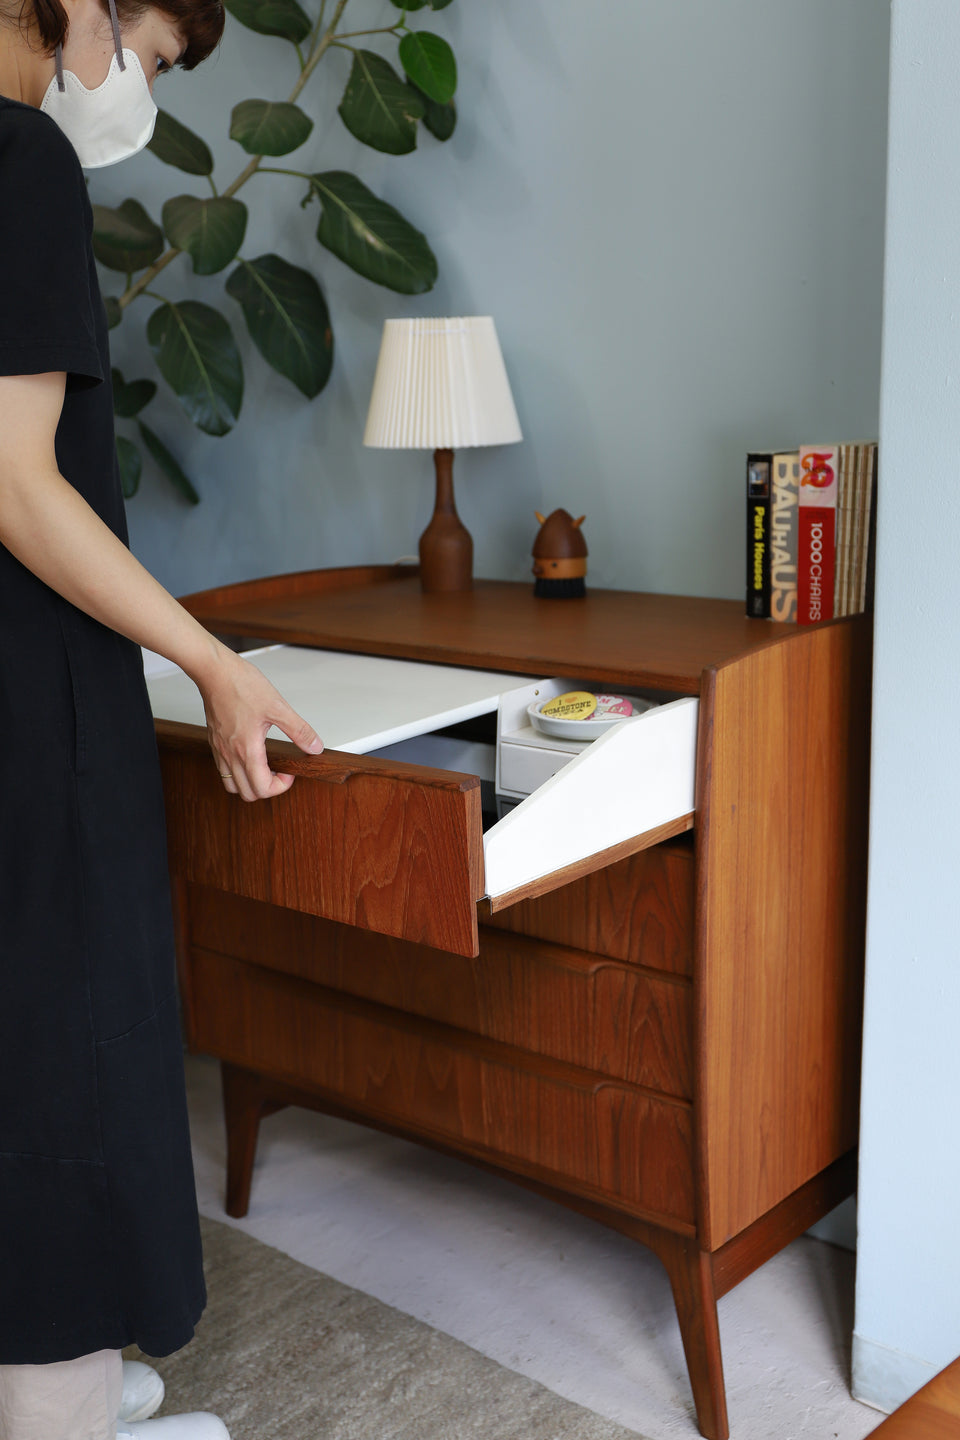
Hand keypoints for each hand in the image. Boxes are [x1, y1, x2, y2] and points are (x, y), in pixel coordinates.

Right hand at [196, 646, 323, 800]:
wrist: (214, 671)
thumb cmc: (240, 685)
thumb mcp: (278, 707)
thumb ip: (298, 730)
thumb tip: (314, 746)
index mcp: (246, 749)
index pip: (263, 789)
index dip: (281, 785)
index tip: (289, 770)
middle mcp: (229, 754)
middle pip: (248, 793)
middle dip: (267, 788)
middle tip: (279, 770)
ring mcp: (219, 750)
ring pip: (232, 786)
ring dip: (250, 784)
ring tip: (264, 767)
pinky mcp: (214, 742)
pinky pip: (223, 770)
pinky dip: (237, 773)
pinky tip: (249, 756)